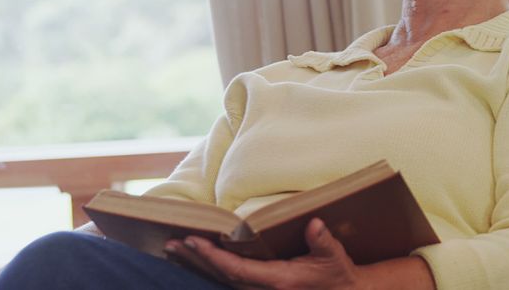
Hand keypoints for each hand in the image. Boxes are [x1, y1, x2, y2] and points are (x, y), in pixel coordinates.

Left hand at [165, 218, 361, 289]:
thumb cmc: (337, 275)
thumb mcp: (335, 257)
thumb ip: (323, 241)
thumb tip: (314, 224)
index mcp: (278, 280)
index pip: (236, 269)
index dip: (212, 256)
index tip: (193, 241)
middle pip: (221, 276)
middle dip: (195, 260)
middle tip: (170, 243)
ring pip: (221, 280)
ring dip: (197, 266)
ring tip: (174, 250)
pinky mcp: (261, 289)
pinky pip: (229, 281)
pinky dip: (210, 270)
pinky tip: (196, 261)